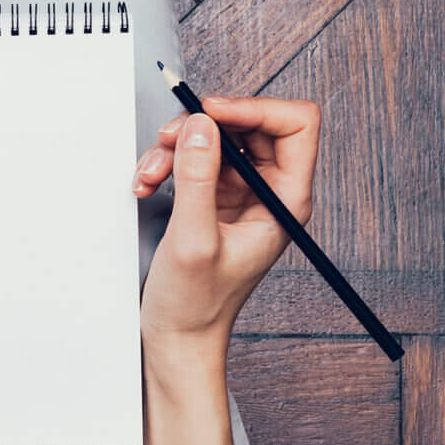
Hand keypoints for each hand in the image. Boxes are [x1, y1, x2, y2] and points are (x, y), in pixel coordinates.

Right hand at [133, 95, 320, 359]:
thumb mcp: (194, 239)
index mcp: (285, 200)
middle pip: (249, 123)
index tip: (212, 113)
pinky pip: (195, 157)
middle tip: (170, 139)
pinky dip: (168, 162)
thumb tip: (200, 126)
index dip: (255, 108)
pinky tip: (148, 183)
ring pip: (216, 136)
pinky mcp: (216, 196)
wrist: (179, 336)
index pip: (296, 124)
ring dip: (177, 147)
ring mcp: (242, 192)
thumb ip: (197, 179)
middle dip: (204, 125)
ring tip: (151, 172)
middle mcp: (270, 191)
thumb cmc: (197, 305)